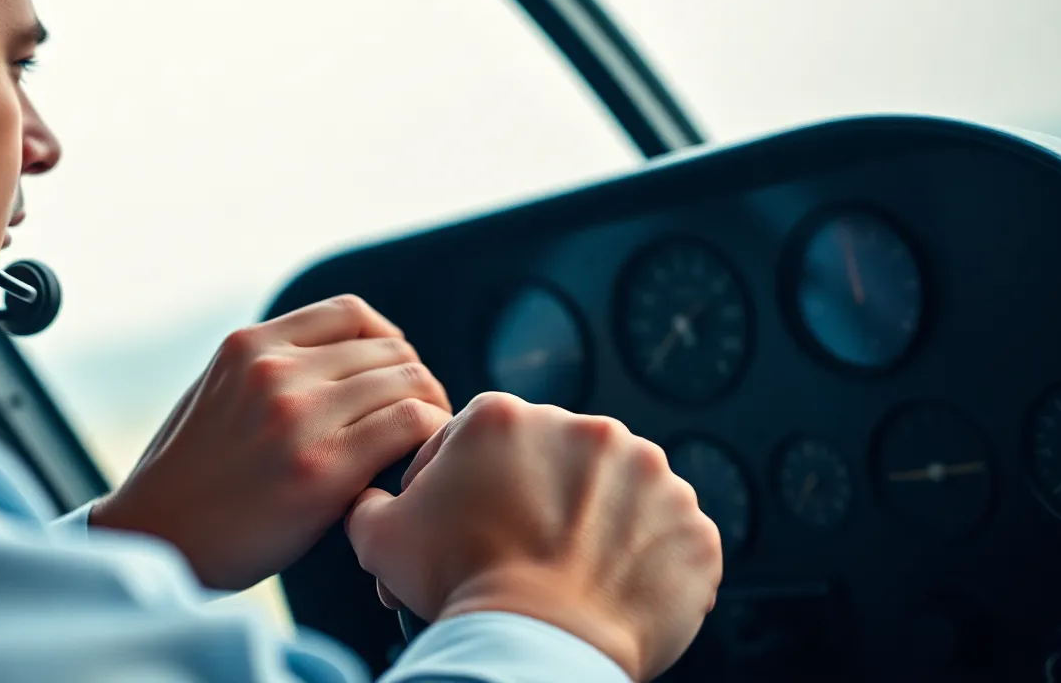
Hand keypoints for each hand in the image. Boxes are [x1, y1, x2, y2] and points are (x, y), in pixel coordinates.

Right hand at [91, 295, 452, 589]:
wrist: (157, 542)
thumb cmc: (190, 476)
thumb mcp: (215, 392)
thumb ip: (268, 366)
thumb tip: (340, 355)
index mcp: (248, 345)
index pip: (351, 313)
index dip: (386, 341)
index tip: (392, 377)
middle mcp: (273, 370)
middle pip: (387, 349)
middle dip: (413, 380)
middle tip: (421, 417)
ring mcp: (298, 416)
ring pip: (407, 381)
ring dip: (430, 407)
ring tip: (425, 441)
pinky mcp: (322, 468)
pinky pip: (409, 424)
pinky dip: (428, 435)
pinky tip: (418, 462)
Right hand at [346, 393, 721, 681]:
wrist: (536, 643)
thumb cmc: (460, 584)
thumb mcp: (381, 539)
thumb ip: (372, 505)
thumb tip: (371, 501)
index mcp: (507, 418)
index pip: (477, 440)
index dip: (461, 485)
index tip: (464, 525)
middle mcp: (585, 430)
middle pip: (552, 461)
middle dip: (535, 500)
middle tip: (518, 553)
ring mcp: (649, 476)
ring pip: (617, 494)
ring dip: (597, 524)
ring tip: (569, 574)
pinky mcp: (690, 525)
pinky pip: (669, 539)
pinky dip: (648, 561)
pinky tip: (615, 590)